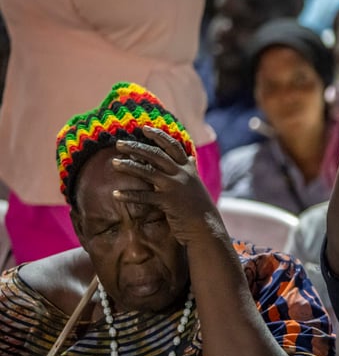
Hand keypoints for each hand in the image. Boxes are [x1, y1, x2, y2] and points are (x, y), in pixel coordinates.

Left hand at [110, 126, 223, 246]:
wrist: (207, 227)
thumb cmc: (199, 207)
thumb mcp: (196, 184)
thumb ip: (190, 171)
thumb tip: (189, 158)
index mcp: (188, 169)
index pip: (173, 146)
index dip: (158, 136)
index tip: (144, 128)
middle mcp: (182, 174)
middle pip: (156, 154)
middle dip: (137, 147)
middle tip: (119, 143)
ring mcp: (175, 187)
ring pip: (148, 171)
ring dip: (129, 166)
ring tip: (114, 163)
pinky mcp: (168, 202)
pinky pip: (144, 196)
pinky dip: (129, 195)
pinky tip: (116, 194)